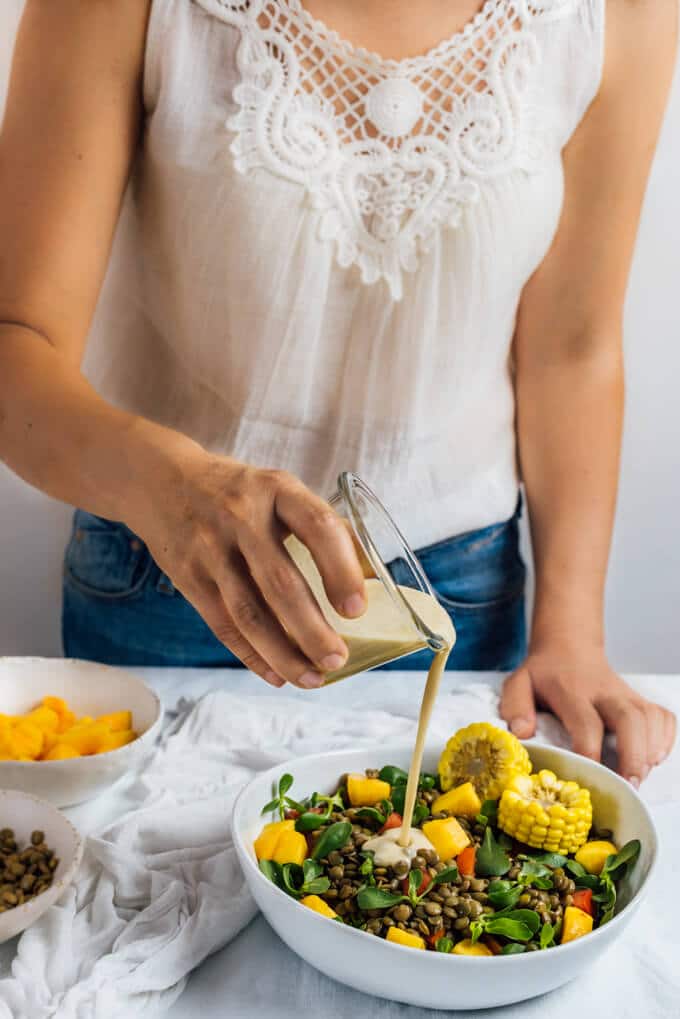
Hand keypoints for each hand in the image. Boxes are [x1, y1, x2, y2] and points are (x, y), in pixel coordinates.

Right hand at [136, 448, 365, 688]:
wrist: (159, 480)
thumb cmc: (238, 492)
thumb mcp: (279, 489)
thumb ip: (320, 526)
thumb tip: (372, 576)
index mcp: (277, 489)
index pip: (317, 527)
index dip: (340, 570)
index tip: (357, 609)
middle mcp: (241, 517)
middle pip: (280, 583)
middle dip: (312, 630)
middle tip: (337, 659)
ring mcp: (210, 549)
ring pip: (248, 614)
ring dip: (283, 654)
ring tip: (312, 678)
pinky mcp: (188, 577)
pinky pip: (223, 626)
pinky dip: (252, 656)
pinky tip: (277, 674)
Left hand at [499, 643, 675, 785]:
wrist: (568, 648)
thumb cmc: (543, 675)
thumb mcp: (518, 683)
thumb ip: (515, 706)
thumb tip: (522, 733)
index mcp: (572, 690)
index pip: (586, 722)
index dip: (590, 751)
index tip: (590, 774)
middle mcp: (604, 691)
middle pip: (630, 718)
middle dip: (633, 754)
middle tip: (629, 784)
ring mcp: (626, 694)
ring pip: (650, 718)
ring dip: (649, 751)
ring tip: (638, 779)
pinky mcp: (640, 700)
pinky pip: (663, 717)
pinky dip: (665, 739)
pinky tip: (654, 758)